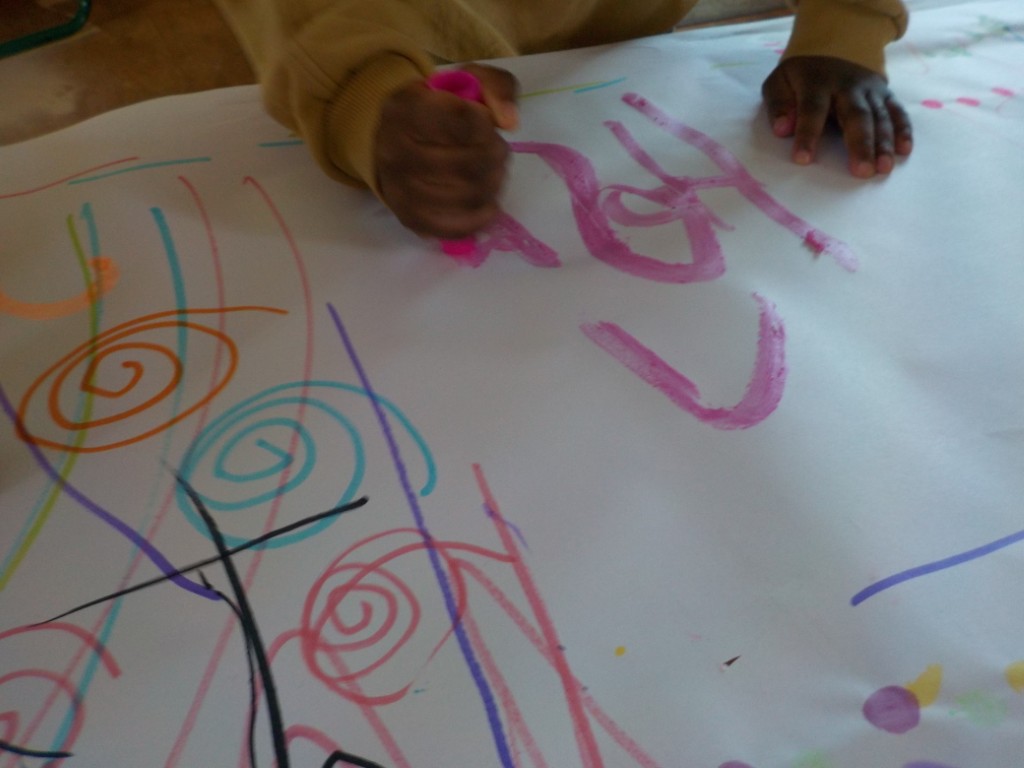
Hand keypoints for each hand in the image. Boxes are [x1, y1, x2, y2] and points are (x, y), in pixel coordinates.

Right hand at [375, 64, 518, 238]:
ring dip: (494, 183)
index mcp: (406, 108)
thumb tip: (510, 122)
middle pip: (471, 164)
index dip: (486, 123)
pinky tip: (487, 201)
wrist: (398, 141)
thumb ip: (497, 87)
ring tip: (491, 171)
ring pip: (469, 196)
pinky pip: (458, 227)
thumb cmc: (439, 110)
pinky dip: (483, 216)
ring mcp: (400, 189)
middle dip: (496, 156)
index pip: (464, 120)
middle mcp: (394, 150)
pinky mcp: (411, 219)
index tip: (484, 121)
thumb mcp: (466, 81)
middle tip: (495, 150)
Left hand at [761, 56, 912, 177]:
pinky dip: (903, 130)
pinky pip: (897, 111)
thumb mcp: (780, 81)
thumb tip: (782, 129)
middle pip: (856, 115)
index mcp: (817, 82)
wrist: (834, 42)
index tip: (803, 160)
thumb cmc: (801, 74)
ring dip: (884, 143)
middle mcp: (848, 85)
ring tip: (883, 168)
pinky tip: (904, 151)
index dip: (807, 134)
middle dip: (860, 144)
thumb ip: (778, 104)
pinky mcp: (885, 94)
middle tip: (862, 172)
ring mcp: (870, 89)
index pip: (812, 110)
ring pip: (880, 116)